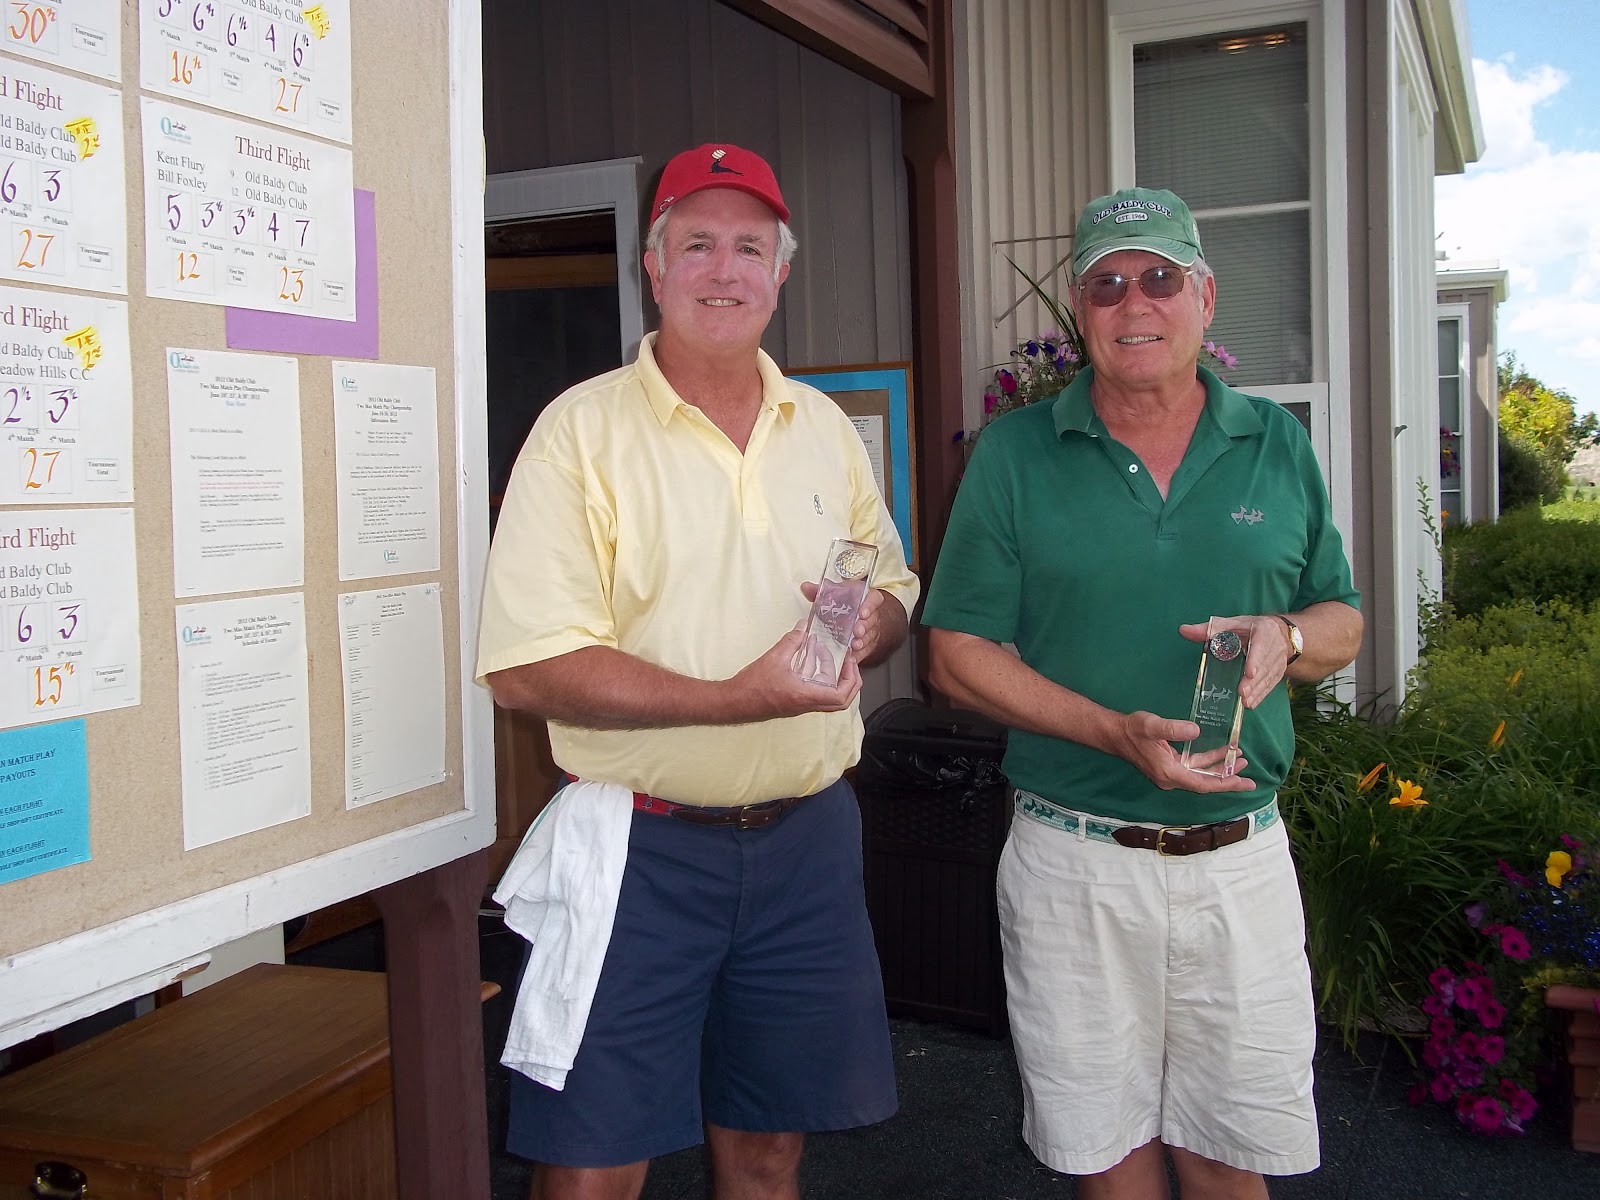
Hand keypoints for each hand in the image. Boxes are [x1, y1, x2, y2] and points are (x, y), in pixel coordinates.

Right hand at [726, 623, 862, 719]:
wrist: (734, 702)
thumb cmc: (752, 685)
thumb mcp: (774, 657)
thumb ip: (792, 640)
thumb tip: (804, 625)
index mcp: (806, 695)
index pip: (841, 695)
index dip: (851, 679)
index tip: (849, 661)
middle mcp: (806, 704)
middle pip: (841, 701)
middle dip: (850, 681)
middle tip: (847, 662)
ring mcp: (800, 706)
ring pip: (828, 698)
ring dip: (834, 678)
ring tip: (826, 655)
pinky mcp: (793, 704)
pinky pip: (815, 694)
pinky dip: (819, 679)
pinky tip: (808, 661)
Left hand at [800, 582, 893, 663]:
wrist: (849, 615)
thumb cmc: (842, 603)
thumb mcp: (831, 595)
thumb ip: (819, 591)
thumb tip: (805, 587)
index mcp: (864, 598)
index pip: (874, 599)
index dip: (869, 605)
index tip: (862, 612)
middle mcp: (871, 614)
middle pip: (872, 620)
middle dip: (864, 626)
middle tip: (857, 631)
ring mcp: (870, 630)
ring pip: (870, 636)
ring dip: (862, 641)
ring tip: (854, 645)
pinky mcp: (867, 644)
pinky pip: (866, 650)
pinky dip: (858, 654)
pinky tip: (851, 657)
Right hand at [1106, 710, 1255, 792]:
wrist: (1115, 734)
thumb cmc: (1133, 729)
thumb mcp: (1152, 725)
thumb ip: (1174, 728)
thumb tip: (1196, 731)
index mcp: (1169, 772)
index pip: (1203, 784)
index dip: (1225, 784)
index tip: (1245, 784)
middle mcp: (1171, 778)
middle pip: (1205, 784)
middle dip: (1228, 779)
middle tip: (1250, 777)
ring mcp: (1171, 773)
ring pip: (1201, 775)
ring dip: (1220, 769)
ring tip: (1240, 759)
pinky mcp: (1170, 766)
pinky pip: (1194, 768)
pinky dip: (1209, 763)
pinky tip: (1221, 754)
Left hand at [1179, 614, 1293, 708]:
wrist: (1278, 633)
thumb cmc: (1248, 628)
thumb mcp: (1231, 624)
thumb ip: (1208, 629)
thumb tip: (1183, 630)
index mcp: (1264, 632)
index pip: (1261, 647)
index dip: (1256, 661)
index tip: (1250, 673)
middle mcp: (1274, 647)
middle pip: (1264, 667)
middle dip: (1253, 682)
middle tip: (1242, 693)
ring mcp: (1278, 662)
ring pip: (1268, 678)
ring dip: (1257, 691)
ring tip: (1245, 703)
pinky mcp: (1278, 673)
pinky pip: (1270, 685)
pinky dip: (1261, 695)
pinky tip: (1250, 704)